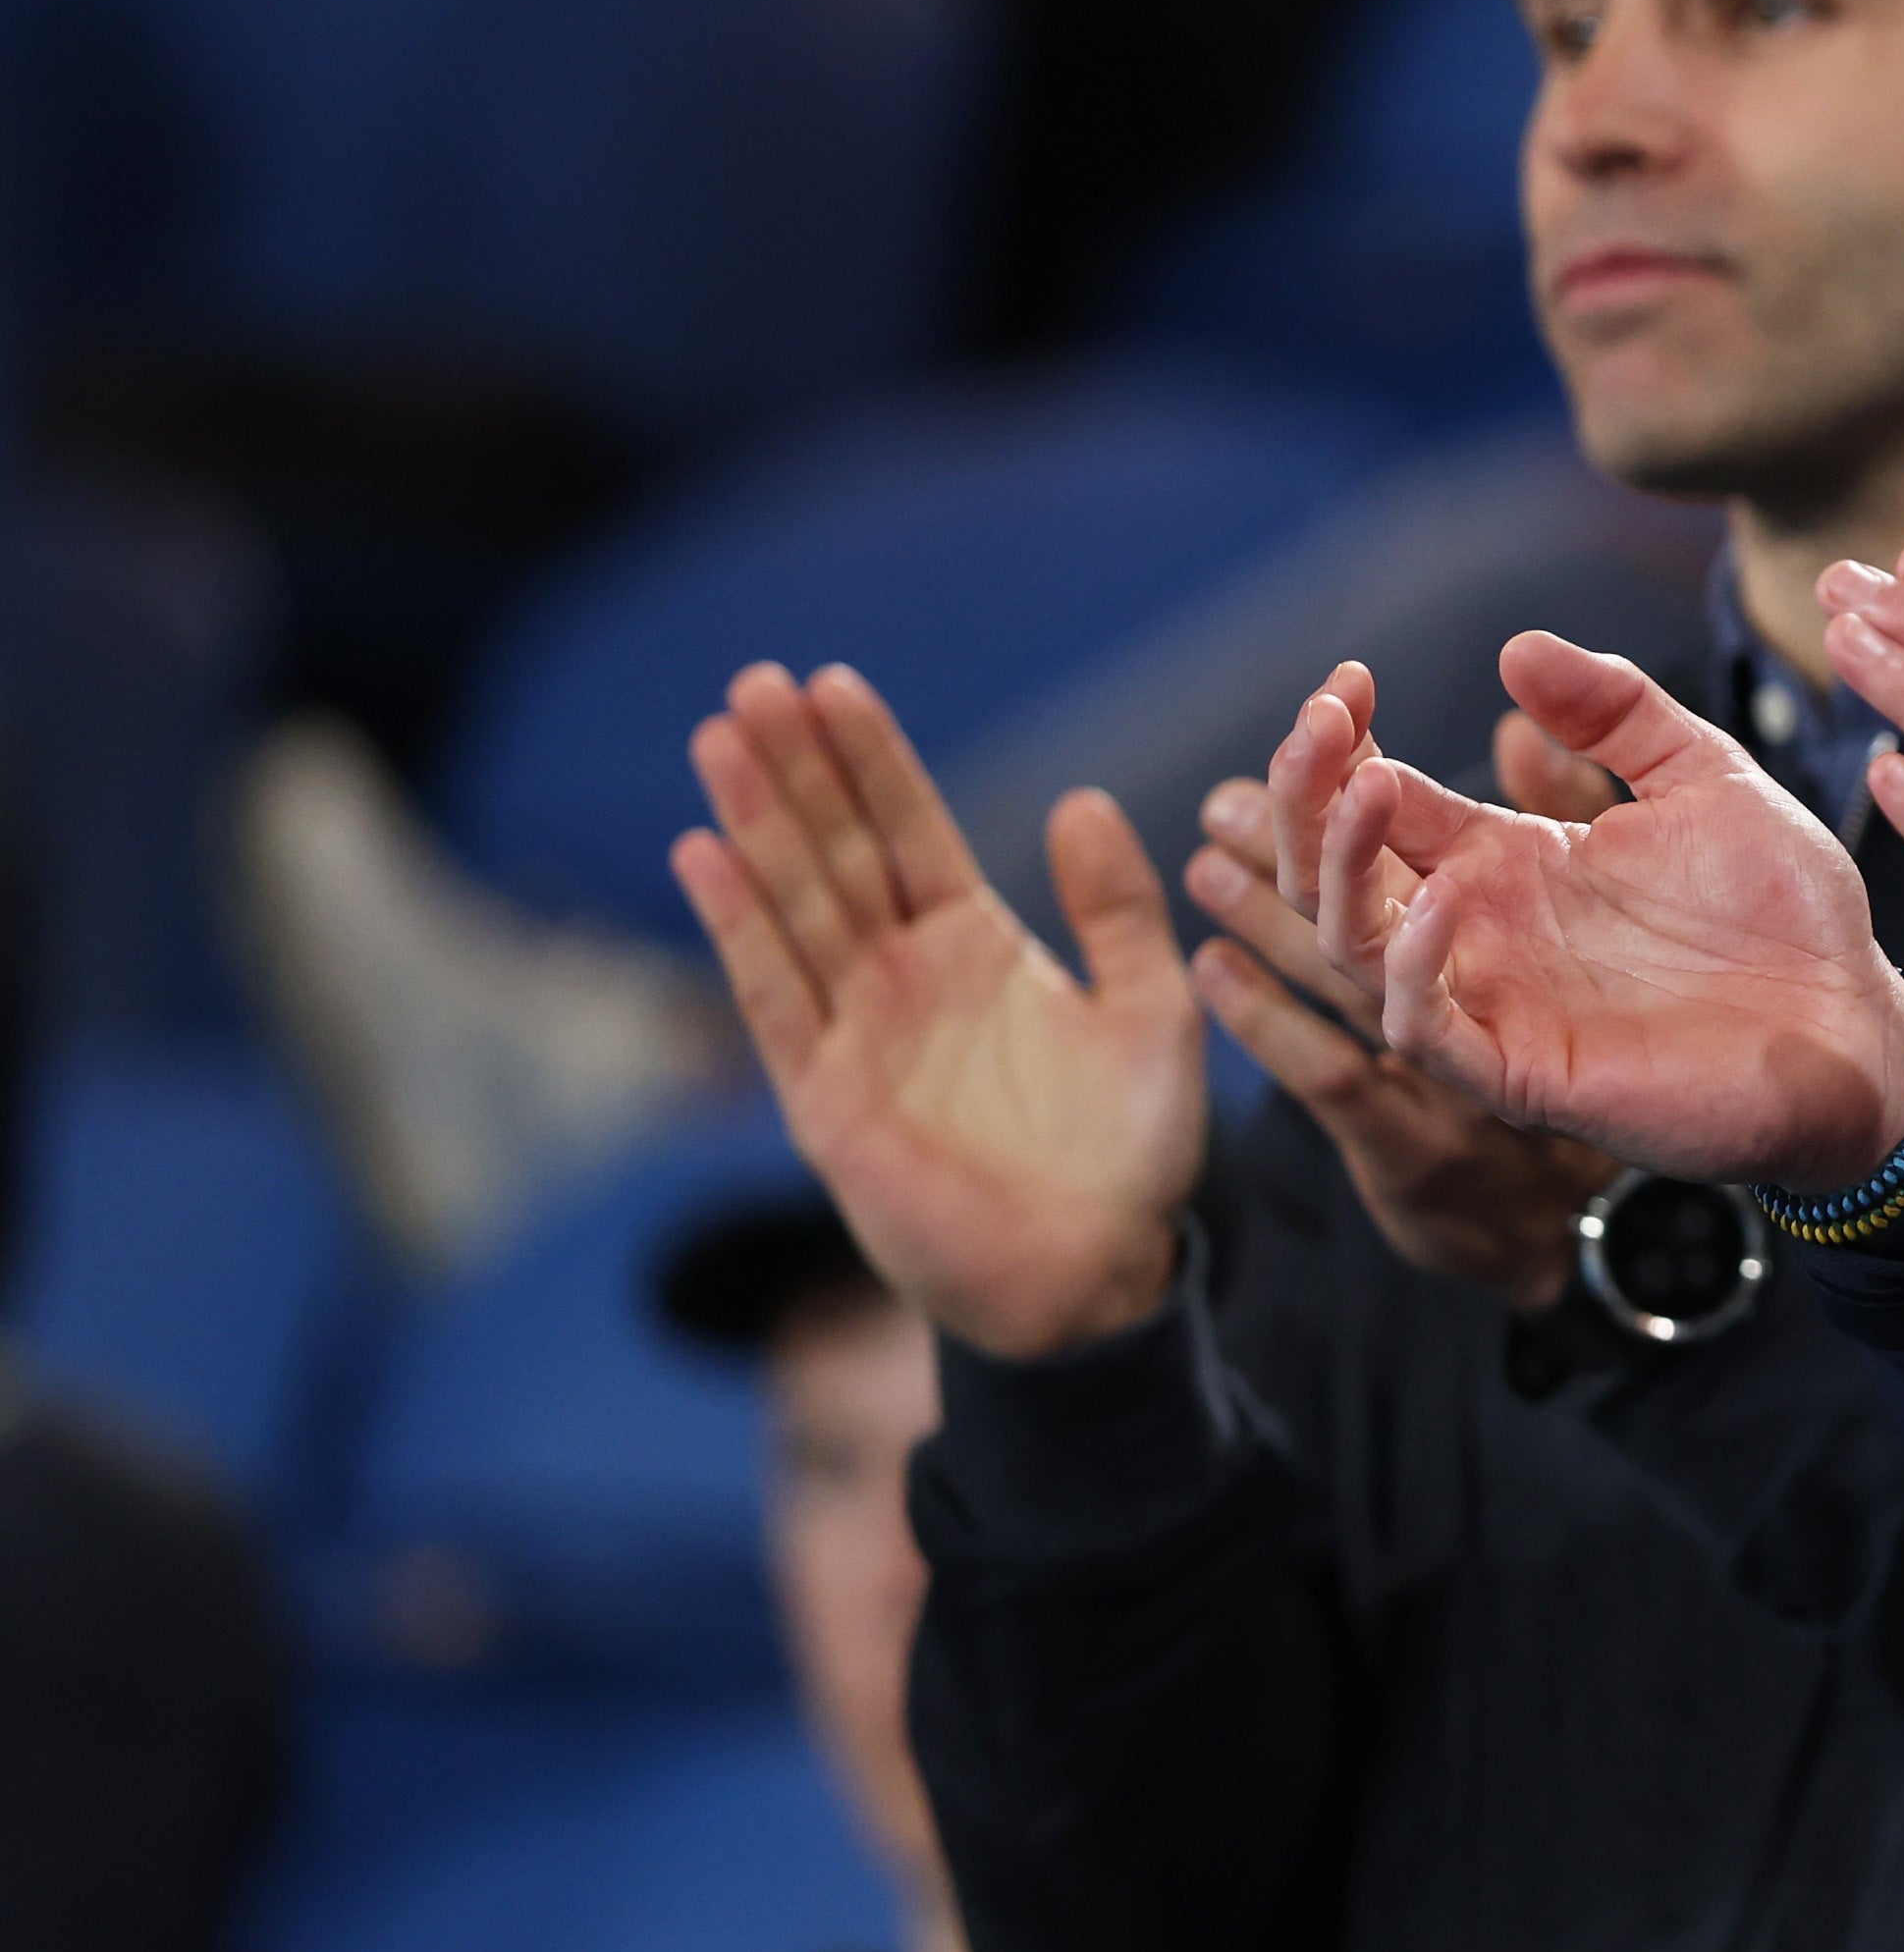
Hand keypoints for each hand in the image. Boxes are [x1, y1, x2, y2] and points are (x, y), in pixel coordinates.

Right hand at [671, 662, 1197, 1360]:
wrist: (1095, 1272)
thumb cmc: (1130, 1150)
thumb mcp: (1149, 1008)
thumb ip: (1118, 910)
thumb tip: (1081, 801)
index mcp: (974, 943)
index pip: (911, 828)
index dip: (871, 759)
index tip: (833, 681)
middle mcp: (902, 974)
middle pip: (836, 849)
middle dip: (796, 767)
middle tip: (754, 679)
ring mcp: (855, 1029)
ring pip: (795, 904)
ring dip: (756, 823)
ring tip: (720, 737)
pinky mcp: (825, 1095)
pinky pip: (776, 997)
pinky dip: (740, 929)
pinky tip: (706, 856)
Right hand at [1316, 633, 1903, 1196]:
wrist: (1858, 1023)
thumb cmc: (1784, 912)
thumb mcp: (1705, 776)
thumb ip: (1619, 711)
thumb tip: (1518, 646)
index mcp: (1511, 861)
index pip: (1377, 801)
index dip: (1342, 743)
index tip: (1348, 677)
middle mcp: (1482, 930)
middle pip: (1333, 873)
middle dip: (1306, 795)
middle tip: (1324, 718)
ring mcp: (1495, 1004)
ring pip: (1353, 948)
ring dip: (1342, 867)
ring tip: (1373, 786)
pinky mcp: (1526, 1072)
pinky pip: (1428, 1031)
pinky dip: (1416, 965)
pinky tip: (1448, 893)